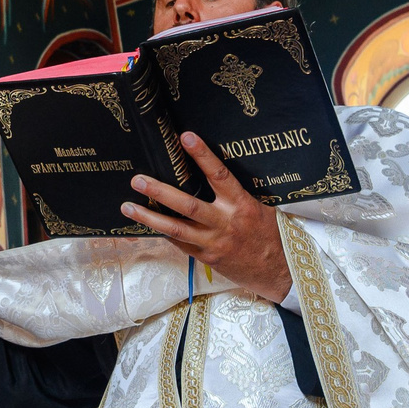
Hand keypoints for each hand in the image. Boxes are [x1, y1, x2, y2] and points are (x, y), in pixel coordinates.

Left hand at [123, 132, 291, 303]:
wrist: (280, 271)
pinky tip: (146, 225)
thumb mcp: (260, 208)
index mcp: (242, 205)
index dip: (202, 155)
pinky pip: (180, 244)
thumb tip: (212, 173)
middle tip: (138, 180)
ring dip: (149, 217)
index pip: (219, 174)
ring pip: (176, 229)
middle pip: (188, 204)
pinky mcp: (207, 258)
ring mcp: (214, 242)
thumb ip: (235, 195)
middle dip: (160, 192)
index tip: (185, 137)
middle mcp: (225, 222)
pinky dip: (163, 233)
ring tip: (128, 206)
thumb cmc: (271, 234)